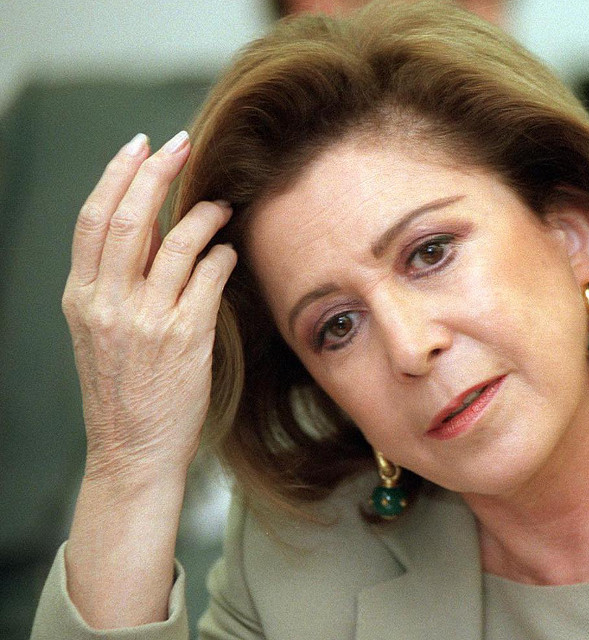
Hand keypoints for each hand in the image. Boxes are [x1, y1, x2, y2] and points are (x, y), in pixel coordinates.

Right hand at [62, 131, 235, 480]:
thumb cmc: (122, 389)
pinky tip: (229, 251)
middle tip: (182, 144)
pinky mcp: (185, 338)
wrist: (132, 450)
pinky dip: (222, 255)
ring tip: (219, 205)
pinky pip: (208, 278)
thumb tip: (148, 228)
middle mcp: (109, 303)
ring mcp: (146, 320)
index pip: (94, 219)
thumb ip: (117, 281)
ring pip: (176, 243)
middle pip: (130, 218)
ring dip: (203, 214)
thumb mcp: (100, 330)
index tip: (141, 145)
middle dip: (158, 173)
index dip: (118, 175)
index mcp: (81, 297)